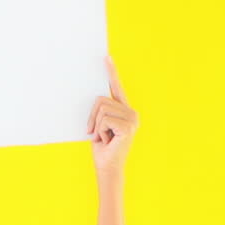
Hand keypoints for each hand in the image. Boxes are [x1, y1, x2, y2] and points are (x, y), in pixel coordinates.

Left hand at [88, 54, 138, 180]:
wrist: (107, 167)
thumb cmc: (102, 147)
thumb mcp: (98, 125)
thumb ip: (100, 110)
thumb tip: (94, 96)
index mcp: (125, 110)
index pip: (116, 87)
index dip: (111, 72)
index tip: (106, 57)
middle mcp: (131, 112)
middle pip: (101, 100)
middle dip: (92, 117)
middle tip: (96, 133)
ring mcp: (132, 119)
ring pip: (101, 109)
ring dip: (95, 126)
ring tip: (103, 138)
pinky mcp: (127, 126)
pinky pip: (103, 119)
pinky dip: (99, 131)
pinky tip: (107, 140)